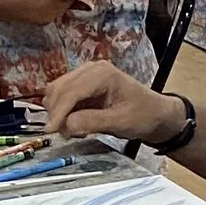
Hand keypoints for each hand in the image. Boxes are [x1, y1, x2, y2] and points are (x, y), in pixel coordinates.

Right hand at [45, 56, 179, 144]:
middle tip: (65, 135)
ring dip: (59, 113)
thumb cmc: (143, 115)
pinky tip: (77, 124)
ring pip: (57, 93)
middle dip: (57, 112)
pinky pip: (63, 98)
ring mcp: (85, 77)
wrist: (155, 114)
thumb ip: (92, 122)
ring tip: (76, 130)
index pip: (71, 91)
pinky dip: (64, 113)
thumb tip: (65, 125)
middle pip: (58, 89)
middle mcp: (90, 70)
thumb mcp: (120, 121)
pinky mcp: (82, 87)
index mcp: (102, 74)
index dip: (58, 111)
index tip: (50, 130)